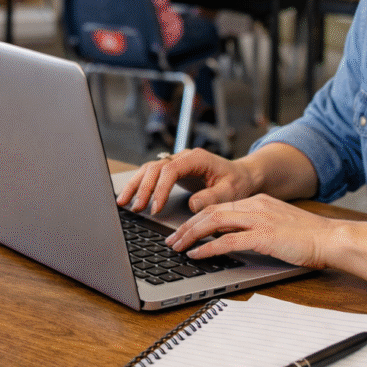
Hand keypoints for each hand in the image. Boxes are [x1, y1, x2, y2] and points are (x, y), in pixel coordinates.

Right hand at [116, 148, 259, 215]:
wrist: (242, 176)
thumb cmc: (237, 182)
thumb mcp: (230, 191)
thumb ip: (212, 197)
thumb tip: (192, 204)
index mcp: (197, 158)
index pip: (171, 169)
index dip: (161, 188)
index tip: (156, 207)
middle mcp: (183, 157)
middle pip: (155, 168)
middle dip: (143, 188)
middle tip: (137, 208)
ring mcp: (177, 163)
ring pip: (149, 169)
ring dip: (136, 185)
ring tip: (124, 203)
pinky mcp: (173, 171)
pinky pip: (151, 175)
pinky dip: (139, 185)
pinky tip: (129, 197)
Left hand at [165, 194, 336, 268]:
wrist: (331, 239)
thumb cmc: (308, 237)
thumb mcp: (277, 225)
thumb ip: (256, 227)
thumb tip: (232, 239)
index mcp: (257, 202)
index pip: (218, 207)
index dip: (196, 219)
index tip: (182, 230)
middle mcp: (255, 206)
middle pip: (210, 212)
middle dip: (186, 226)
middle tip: (171, 240)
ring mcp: (259, 219)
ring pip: (214, 222)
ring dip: (191, 235)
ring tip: (177, 247)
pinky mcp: (264, 236)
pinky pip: (228, 240)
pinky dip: (208, 248)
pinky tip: (197, 255)